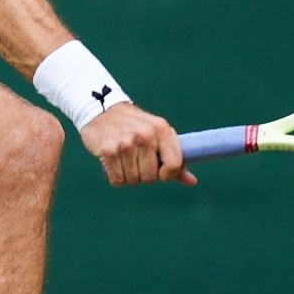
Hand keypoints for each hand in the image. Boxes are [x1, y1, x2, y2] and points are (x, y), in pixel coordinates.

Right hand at [79, 104, 197, 187]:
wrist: (101, 111)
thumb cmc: (135, 126)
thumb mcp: (157, 134)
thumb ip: (174, 157)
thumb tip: (192, 182)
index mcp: (161, 129)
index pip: (174, 164)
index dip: (168, 175)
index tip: (161, 173)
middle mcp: (144, 135)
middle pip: (151, 177)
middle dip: (145, 175)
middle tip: (138, 163)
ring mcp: (125, 143)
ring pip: (134, 180)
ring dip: (129, 176)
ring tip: (125, 161)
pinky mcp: (108, 151)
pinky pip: (117, 180)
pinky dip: (116, 177)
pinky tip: (114, 163)